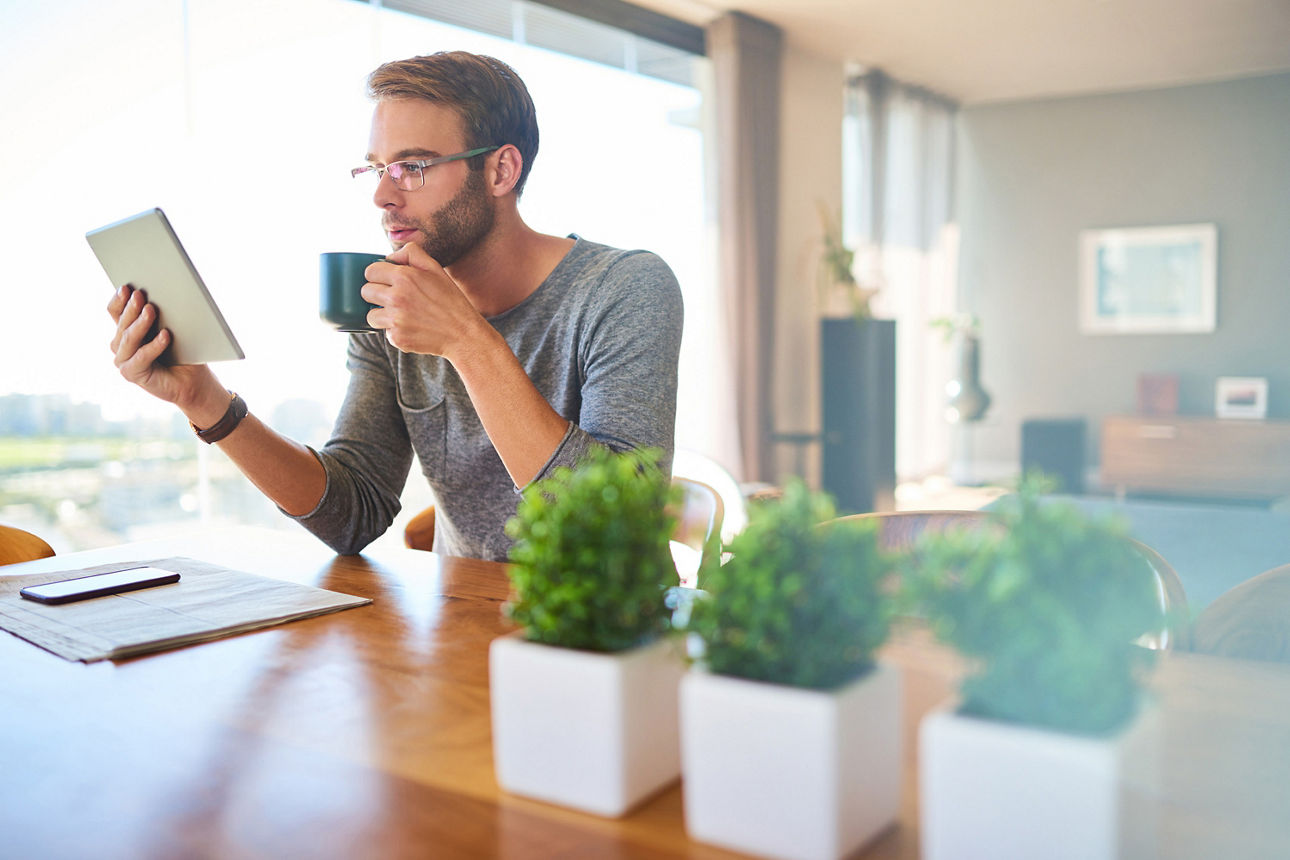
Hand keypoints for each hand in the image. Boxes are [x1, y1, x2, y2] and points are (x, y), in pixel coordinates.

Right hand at [107, 285, 221, 415]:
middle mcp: (120, 345)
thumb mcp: (170, 328)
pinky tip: (165, 335)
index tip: (127, 286)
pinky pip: (141, 357)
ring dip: (140, 323)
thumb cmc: (182, 353)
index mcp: (126, 330)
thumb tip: (158, 294)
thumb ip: (159, 316)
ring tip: (151, 310)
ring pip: (129, 338)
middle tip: (140, 295)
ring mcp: (123, 360)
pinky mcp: (131, 374)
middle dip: (131, 308)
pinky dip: (154, 345)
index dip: (119, 299)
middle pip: (122, 323)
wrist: (192, 381)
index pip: (115, 311)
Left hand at [361, 243, 489, 357]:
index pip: (370, 271)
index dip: (377, 276)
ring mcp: (396, 319)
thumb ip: (412, 253)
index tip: (386, 281)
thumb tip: (390, 257)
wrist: (463, 333)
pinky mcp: (397, 338)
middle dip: (376, 294)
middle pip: (366, 292)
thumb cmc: (450, 300)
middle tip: (394, 299)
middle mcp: (397, 297)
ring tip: (401, 315)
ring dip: (382, 315)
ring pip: (370, 315)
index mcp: (404, 277)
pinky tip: (412, 328)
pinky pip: (385, 332)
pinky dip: (395, 331)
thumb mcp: (436, 269)